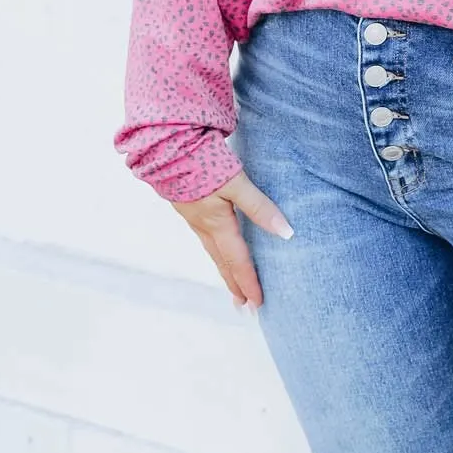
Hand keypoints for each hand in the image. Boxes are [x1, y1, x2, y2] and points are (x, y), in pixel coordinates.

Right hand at [172, 169, 291, 309]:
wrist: (165, 146)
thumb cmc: (202, 162)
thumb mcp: (236, 183)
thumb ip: (260, 207)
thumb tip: (286, 233)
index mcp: (216, 224)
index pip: (238, 261)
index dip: (249, 282)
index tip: (257, 304)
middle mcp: (203, 226)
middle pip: (222, 262)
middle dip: (235, 284)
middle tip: (244, 306)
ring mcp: (193, 217)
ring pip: (212, 251)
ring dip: (224, 269)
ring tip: (232, 284)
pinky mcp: (187, 206)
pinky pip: (205, 237)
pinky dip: (215, 251)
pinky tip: (217, 246)